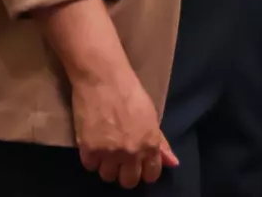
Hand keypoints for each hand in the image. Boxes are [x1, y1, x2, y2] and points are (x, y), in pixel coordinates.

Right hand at [69, 69, 177, 187]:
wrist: (104, 79)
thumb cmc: (131, 92)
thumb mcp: (151, 116)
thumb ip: (160, 142)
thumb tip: (173, 163)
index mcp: (150, 143)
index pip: (151, 174)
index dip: (146, 171)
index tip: (140, 165)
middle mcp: (131, 152)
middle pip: (129, 181)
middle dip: (126, 172)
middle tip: (122, 159)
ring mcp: (109, 153)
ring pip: (108, 176)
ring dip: (107, 165)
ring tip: (107, 149)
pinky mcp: (89, 150)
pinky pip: (90, 166)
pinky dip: (92, 157)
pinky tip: (94, 143)